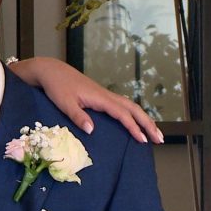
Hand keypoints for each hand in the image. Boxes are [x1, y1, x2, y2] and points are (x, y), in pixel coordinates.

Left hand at [8, 57, 163, 143]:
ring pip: (130, 106)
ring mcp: (104, 95)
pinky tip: (136, 123)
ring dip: (143, 119)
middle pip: (133, 109)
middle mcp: (106, 95)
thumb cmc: (56, 87)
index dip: (133, 127)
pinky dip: (133, 114)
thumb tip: (92, 130)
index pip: (122, 114)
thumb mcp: (64, 103)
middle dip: (148, 123)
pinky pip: (123, 106)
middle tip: (159, 139)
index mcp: (99, 97)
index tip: (142, 140)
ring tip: (154, 133)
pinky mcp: (101, 96)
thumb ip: (78, 116)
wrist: (51, 71)